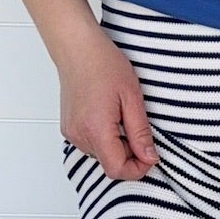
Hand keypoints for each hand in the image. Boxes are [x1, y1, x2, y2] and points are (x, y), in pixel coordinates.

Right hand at [59, 28, 158, 180]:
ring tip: (122, 116)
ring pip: (101, 155)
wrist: (77, 48)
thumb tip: (149, 157)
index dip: (138, 168)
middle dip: (130, 154)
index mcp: (96, 129)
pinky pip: (91, 144)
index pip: (117, 170)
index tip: (150, 154)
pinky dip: (105, 138)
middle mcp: (79, 135)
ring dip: (117, 145)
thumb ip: (140, 132)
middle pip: (110, 164)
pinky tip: (110, 116)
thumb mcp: (132, 97)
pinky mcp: (69, 128)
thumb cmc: (103, 64)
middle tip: (138, 127)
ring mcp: (71, 133)